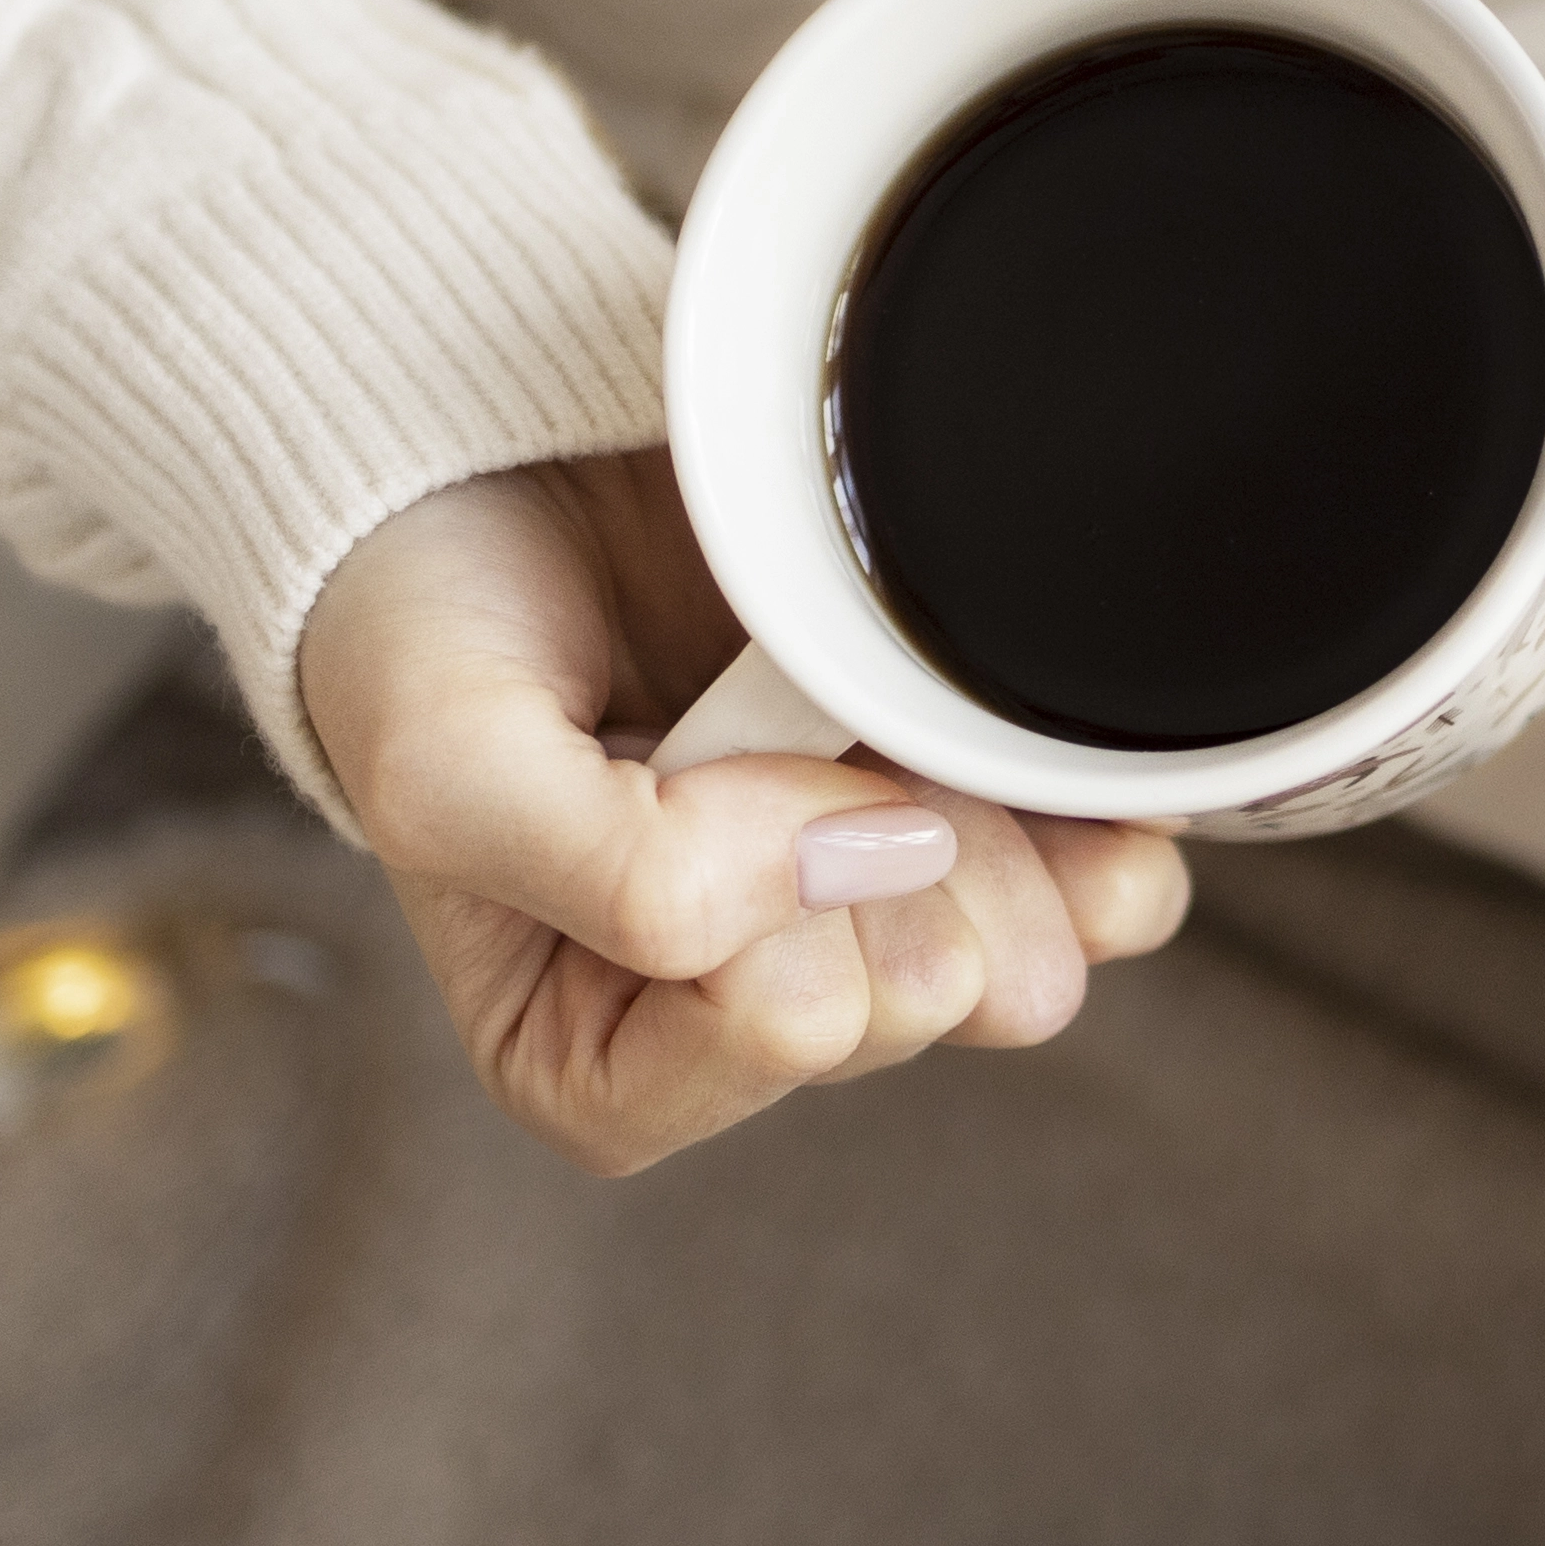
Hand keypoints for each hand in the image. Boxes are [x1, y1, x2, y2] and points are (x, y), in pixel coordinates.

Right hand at [296, 452, 1190, 1175]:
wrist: (503, 473)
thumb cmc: (431, 633)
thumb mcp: (448, 766)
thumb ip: (618, 872)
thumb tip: (862, 866)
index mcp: (602, 1071)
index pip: (783, 1027)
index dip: (769, 878)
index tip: (685, 756)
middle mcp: (751, 1032)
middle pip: (917, 998)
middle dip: (869, 841)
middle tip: (774, 723)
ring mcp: (878, 938)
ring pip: (1024, 961)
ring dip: (970, 815)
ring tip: (854, 724)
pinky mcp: (976, 849)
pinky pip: (1113, 893)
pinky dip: (1071, 804)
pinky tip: (973, 736)